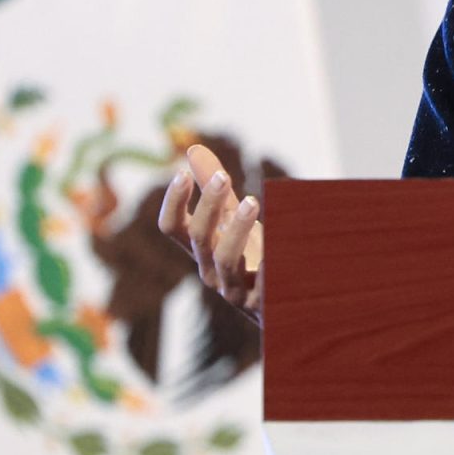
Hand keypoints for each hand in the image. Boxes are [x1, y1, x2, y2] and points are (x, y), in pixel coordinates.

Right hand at [157, 144, 264, 324]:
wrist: (279, 305)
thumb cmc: (252, 258)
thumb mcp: (233, 222)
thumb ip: (215, 191)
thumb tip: (192, 150)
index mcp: (202, 250)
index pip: (173, 229)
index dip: (173, 203)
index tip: (181, 174)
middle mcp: (212, 271)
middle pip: (200, 238)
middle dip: (209, 206)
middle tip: (223, 176)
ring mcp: (235, 289)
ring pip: (226, 260)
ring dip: (237, 229)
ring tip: (253, 201)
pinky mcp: (263, 302)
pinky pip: (264, 282)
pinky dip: (270, 261)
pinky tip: (280, 239)